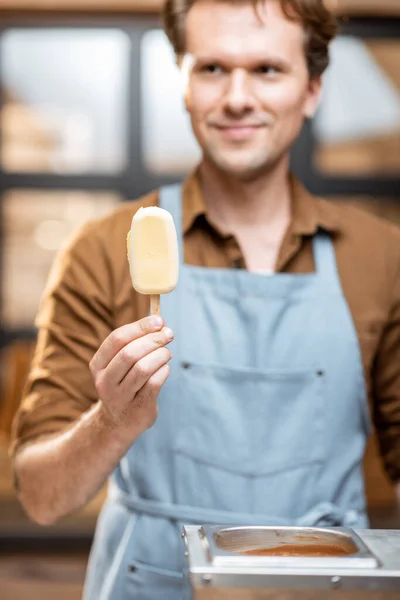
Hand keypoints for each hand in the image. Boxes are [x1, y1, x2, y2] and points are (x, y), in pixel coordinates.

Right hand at [89, 316, 173, 435]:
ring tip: (167, 353)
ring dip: (161, 355)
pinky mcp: (138, 407)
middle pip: (130, 353)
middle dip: (153, 340)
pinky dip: (164, 371)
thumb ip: (135, 343)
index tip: (159, 320)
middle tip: (169, 334)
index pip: (117, 339)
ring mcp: (120, 397)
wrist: (119, 422)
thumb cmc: (124, 383)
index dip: (140, 327)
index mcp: (98, 364)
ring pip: (143, 368)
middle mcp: (105, 381)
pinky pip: (154, 383)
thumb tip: (159, 323)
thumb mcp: (119, 364)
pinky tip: (164, 369)